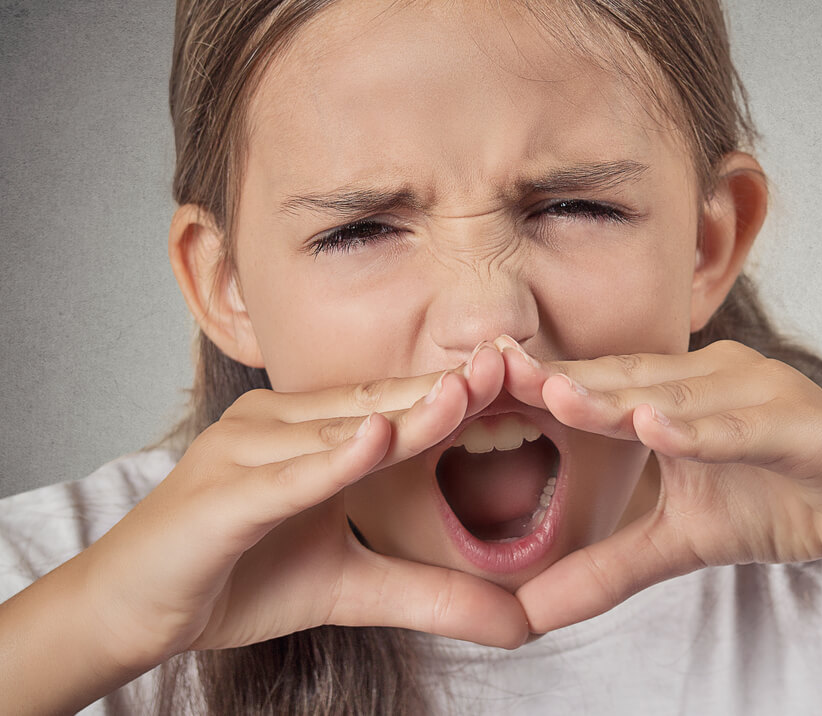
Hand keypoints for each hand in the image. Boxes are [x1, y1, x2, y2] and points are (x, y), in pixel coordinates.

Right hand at [80, 343, 526, 672]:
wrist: (136, 611)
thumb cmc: (238, 578)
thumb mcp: (350, 588)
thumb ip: (428, 593)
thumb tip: (518, 624)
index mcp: (309, 431)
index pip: (394, 404)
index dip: (453, 393)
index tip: (519, 377)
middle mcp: (277, 423)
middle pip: (374, 403)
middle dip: (443, 388)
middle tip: (510, 363)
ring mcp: (243, 451)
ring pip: (334, 431)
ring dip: (401, 416)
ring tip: (463, 396)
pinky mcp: (218, 496)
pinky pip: (282, 477)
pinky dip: (328, 462)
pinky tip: (374, 443)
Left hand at [501, 339, 821, 632]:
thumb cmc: (776, 500)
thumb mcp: (680, 541)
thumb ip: (609, 568)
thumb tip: (531, 612)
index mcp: (676, 393)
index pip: (597, 387)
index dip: (540, 386)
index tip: (475, 383)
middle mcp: (710, 377)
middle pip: (624, 380)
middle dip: (561, 379)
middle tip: (491, 370)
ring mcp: (756, 392)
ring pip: (678, 396)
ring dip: (620, 396)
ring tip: (561, 395)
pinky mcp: (800, 423)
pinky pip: (744, 426)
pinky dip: (704, 430)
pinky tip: (661, 428)